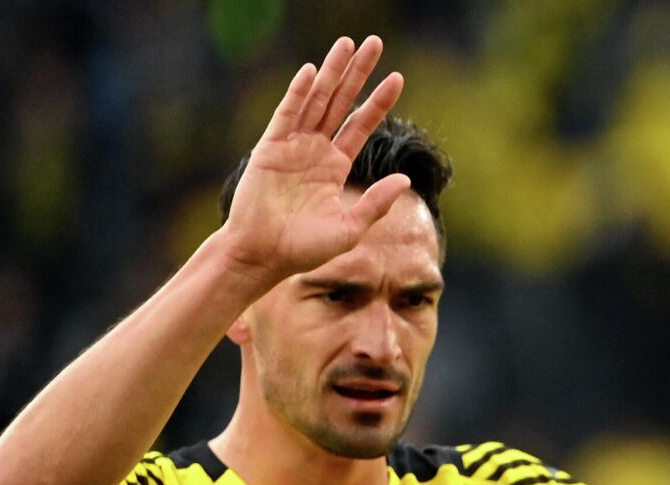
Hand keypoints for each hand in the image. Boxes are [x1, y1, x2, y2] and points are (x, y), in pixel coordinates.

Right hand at [219, 36, 408, 283]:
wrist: (264, 256)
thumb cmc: (305, 249)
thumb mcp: (350, 228)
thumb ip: (376, 202)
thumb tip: (405, 178)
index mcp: (335, 166)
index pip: (362, 125)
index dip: (379, 101)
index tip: (398, 78)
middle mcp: (315, 150)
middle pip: (341, 102)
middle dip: (358, 73)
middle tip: (375, 43)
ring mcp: (292, 146)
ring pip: (316, 101)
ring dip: (331, 72)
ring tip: (347, 44)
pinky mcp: (270, 149)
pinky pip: (286, 116)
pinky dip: (298, 94)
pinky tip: (311, 73)